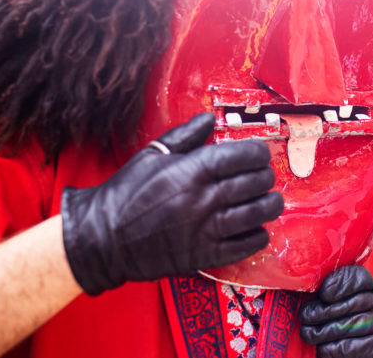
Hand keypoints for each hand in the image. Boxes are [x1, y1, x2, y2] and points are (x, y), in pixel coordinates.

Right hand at [61, 112, 282, 295]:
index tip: (259, 154)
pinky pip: (246, 245)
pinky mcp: (205, 255)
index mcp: (193, 170)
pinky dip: (258, 235)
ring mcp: (206, 229)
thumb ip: (186, 135)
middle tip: (263, 177)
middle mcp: (204, 198)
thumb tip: (210, 118)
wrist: (102, 238)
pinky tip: (257, 228)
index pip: (243, 155)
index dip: (258, 152)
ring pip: (258, 213)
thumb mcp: (152, 154)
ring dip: (270, 205)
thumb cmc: (126, 193)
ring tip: (270, 201)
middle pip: (256, 182)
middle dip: (265, 176)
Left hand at [299, 266, 372, 357]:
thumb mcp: (337, 309)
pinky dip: (338, 349)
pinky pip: (359, 345)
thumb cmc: (344, 330)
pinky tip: (323, 350)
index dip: (340, 282)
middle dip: (323, 310)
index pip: (358, 276)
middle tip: (305, 317)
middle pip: (351, 302)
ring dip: (326, 331)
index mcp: (370, 286)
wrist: (365, 355)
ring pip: (353, 324)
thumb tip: (306, 300)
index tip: (323, 294)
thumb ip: (327, 300)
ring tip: (308, 334)